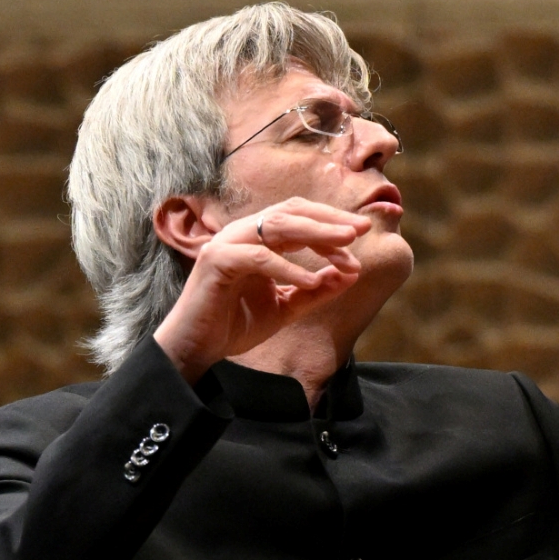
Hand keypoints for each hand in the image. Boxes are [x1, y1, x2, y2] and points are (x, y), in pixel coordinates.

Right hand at [153, 197, 368, 380]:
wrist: (197, 347)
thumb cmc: (236, 323)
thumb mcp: (286, 307)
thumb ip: (316, 291)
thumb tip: (351, 273)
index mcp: (259, 238)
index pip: (299, 217)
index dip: (331, 224)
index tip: (360, 238)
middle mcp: (242, 232)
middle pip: (292, 212)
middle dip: (329, 220)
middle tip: (361, 228)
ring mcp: (227, 243)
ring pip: (277, 226)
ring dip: (315, 235)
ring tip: (345, 247)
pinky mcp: (216, 261)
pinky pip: (259, 257)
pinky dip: (288, 268)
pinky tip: (311, 282)